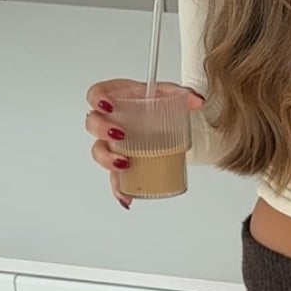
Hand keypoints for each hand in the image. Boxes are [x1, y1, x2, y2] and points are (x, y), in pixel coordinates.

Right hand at [84, 78, 204, 208]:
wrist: (166, 121)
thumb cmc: (158, 104)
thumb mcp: (170, 95)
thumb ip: (182, 95)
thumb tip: (197, 101)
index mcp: (117, 98)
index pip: (96, 93)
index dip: (96, 98)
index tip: (109, 106)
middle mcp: (110, 120)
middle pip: (93, 123)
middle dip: (102, 130)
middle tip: (120, 135)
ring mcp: (113, 143)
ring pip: (99, 151)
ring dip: (107, 160)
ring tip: (126, 164)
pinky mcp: (120, 162)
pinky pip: (114, 177)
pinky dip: (119, 188)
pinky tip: (126, 197)